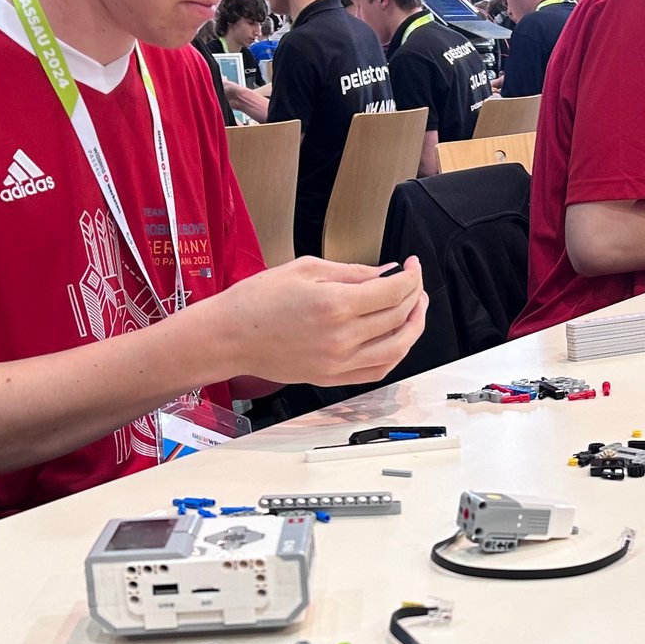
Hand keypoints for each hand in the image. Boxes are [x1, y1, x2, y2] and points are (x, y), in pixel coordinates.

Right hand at [200, 256, 427, 385]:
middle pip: (399, 317)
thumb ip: (352, 271)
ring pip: (397, 348)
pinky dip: (396, 354)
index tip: (412, 265)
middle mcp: (342, 337)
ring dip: (413, 327)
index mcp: (336, 304)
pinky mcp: (332, 378)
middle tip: (413, 282)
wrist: (229, 337)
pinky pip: (378, 370)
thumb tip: (387, 272)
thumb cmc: (257, 300)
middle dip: (415, 295)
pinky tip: (397, 338)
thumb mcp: (306, 268)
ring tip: (414, 309)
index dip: (411, 276)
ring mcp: (339, 362)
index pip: (394, 292)